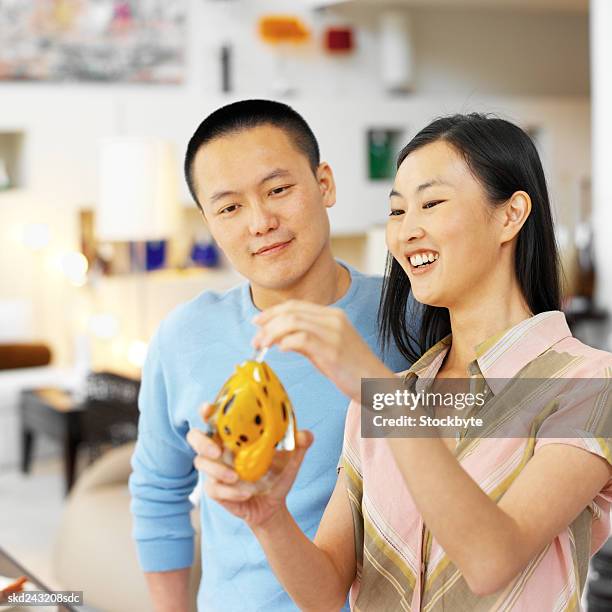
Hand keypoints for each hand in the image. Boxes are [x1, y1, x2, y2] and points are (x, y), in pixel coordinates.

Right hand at [187, 402, 312, 527]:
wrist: (274, 504)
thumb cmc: (278, 472)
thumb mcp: (291, 457)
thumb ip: (299, 443)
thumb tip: (306, 435)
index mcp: (233, 434)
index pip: (213, 417)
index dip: (207, 411)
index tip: (209, 408)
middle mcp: (219, 448)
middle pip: (195, 437)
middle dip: (202, 441)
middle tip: (218, 448)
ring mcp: (214, 469)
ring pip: (202, 464)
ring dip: (218, 470)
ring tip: (237, 476)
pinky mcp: (216, 490)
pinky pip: (214, 489)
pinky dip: (230, 491)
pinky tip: (247, 493)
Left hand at [252, 300, 391, 402]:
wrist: (379, 386)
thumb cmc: (352, 370)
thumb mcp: (327, 349)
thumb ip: (307, 340)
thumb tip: (281, 338)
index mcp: (333, 315)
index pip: (295, 305)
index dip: (272, 312)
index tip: (257, 322)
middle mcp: (334, 319)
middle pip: (291, 311)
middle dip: (268, 323)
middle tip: (255, 338)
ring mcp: (334, 333)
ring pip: (293, 322)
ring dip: (272, 333)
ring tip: (262, 345)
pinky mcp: (333, 350)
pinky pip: (302, 339)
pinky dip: (286, 342)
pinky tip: (281, 350)